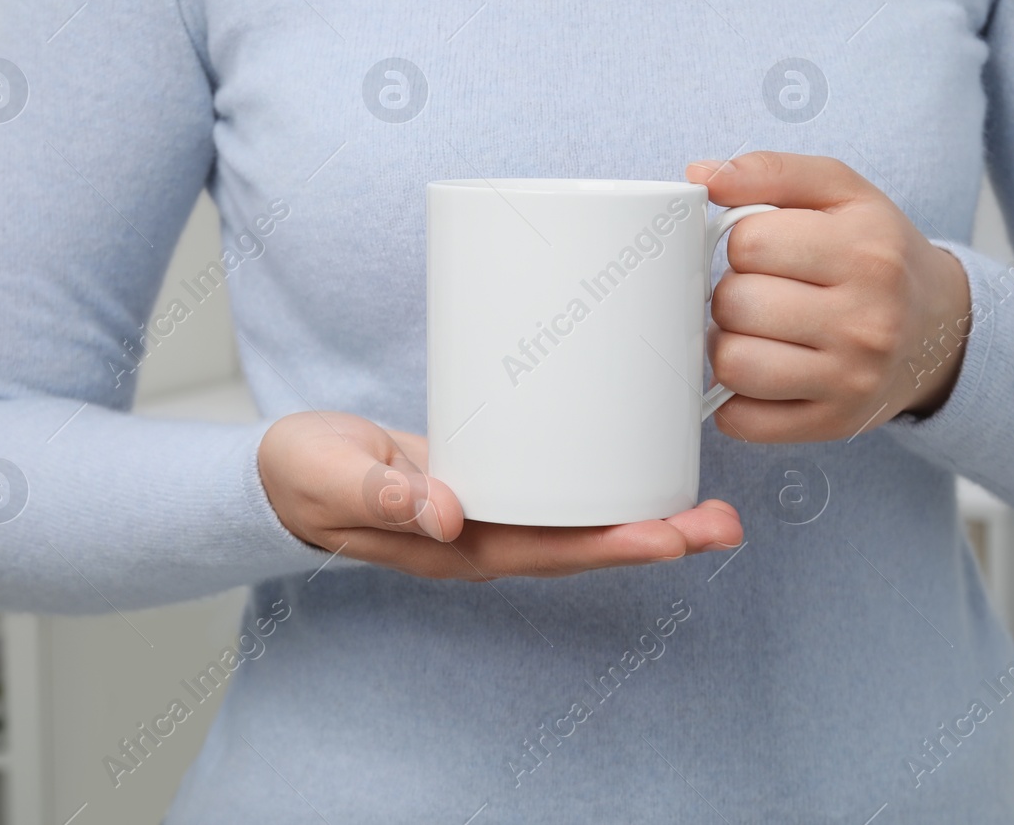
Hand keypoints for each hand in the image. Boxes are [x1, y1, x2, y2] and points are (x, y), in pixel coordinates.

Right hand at [257, 412, 743, 579]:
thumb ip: (379, 493)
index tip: (672, 535)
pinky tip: (644, 460)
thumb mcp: (329, 477)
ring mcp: (494, 510)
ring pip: (582, 519)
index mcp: (455, 547)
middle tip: (726, 521)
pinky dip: (607, 478)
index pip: (549, 552)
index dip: (613, 546)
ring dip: (647, 512)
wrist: (287, 469)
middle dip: (658, 535)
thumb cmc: (303, 477)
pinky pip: (561, 488)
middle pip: (586, 543)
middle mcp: (486, 536)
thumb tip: (443, 513)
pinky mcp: (495, 475)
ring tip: (712, 501)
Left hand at [687, 151, 971, 442]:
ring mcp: (851, 379)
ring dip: (728, 345)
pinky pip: (742, 419)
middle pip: (735, 303)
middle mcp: (866, 320)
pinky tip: (761, 372)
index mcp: (867, 251)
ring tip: (756, 332)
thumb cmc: (877, 254)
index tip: (766, 251)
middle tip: (761, 293)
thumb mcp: (841, 192)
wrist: (938, 328)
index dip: (743, 242)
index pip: (749, 242)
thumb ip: (770, 172)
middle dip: (734, 294)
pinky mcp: (832, 423)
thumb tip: (699, 175)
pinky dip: (735, 398)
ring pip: (732, 364)